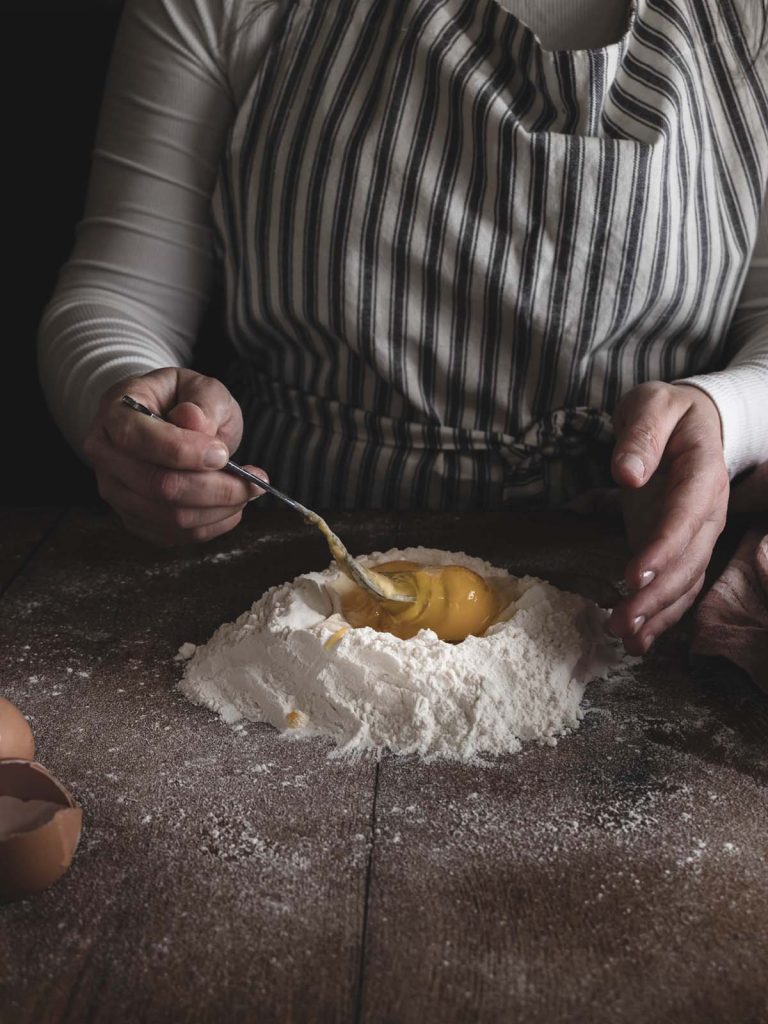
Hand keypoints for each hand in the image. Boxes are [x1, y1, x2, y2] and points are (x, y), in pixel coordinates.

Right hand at [83, 368, 267, 544]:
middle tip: (253, 481)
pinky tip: (232, 507)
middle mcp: (106, 455)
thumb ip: (202, 400)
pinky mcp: (134, 518)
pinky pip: (175, 535)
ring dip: (219, 509)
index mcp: (115, 413)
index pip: (141, 439)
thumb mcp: (200, 385)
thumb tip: (195, 423)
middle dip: (216, 488)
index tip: (224, 453)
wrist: (162, 419)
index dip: (186, 451)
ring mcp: (116, 491)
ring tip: (248, 492)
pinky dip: (212, 525)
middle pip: (160, 485)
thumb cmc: (182, 400)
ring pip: (171, 516)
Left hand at [607, 382, 728, 655]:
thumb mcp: (651, 405)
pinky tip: (637, 640)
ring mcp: (696, 534)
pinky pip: (678, 587)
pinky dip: (660, 615)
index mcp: (702, 473)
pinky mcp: (679, 548)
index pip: (687, 516)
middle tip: (620, 621)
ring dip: (657, 614)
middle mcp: (707, 511)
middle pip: (689, 560)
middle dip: (656, 595)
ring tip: (624, 637)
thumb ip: (640, 434)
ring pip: (686, 581)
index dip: (663, 548)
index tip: (634, 576)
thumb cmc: (667, 412)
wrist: (694, 421)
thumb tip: (627, 472)